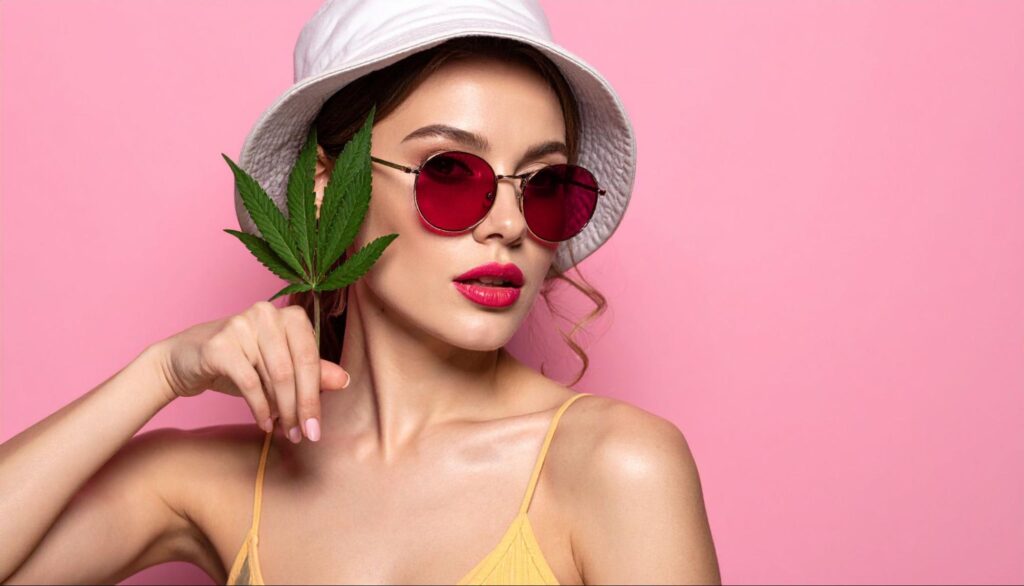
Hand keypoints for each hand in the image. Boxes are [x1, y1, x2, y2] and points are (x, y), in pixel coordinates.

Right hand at [151, 301, 349, 441]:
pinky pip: (250, 382)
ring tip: (283, 431)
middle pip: (295, 368)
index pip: (310, 357)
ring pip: (275, 376)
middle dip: (301, 407)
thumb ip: (310, 372)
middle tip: (303, 435)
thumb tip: (344, 380)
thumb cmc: (238, 363)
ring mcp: (241, 325)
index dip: (316, 395)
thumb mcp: (278, 369)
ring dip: (282, 411)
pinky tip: (264, 423)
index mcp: (287, 315)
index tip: (316, 428)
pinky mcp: (219, 344)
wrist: (183, 360)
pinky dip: (260, 408)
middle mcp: (266, 313)